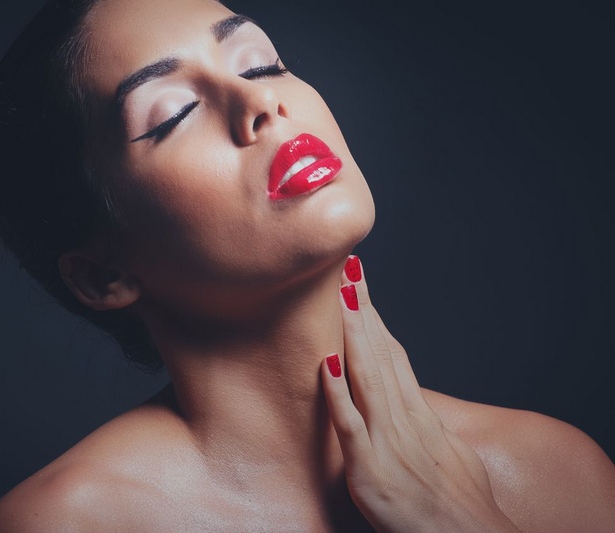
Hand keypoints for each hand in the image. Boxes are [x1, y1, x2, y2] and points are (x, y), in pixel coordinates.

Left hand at [321, 256, 520, 532]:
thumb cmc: (463, 508)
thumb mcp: (450, 456)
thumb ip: (429, 427)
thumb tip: (419, 407)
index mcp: (420, 415)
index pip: (394, 355)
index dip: (376, 319)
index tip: (361, 287)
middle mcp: (405, 421)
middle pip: (382, 354)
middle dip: (364, 310)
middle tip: (348, 269)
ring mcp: (389, 443)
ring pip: (369, 377)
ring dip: (354, 334)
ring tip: (342, 296)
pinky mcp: (371, 471)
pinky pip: (350, 426)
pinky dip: (338, 393)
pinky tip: (326, 362)